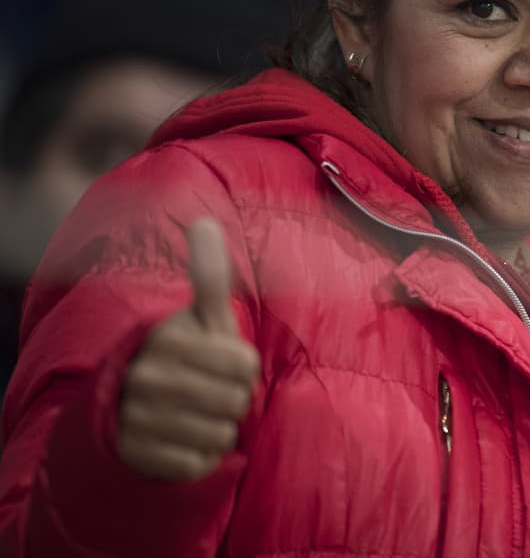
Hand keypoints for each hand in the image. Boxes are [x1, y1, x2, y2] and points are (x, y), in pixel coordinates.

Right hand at [117, 218, 259, 479]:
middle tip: (211, 393)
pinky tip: (182, 440)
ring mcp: (137, 417)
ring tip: (196, 415)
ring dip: (219, 427)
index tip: (222, 361)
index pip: (245, 363)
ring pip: (220, 432)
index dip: (244, 366)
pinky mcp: (137, 455)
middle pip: (236, 400)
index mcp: (167, 338)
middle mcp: (145, 376)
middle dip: (234, 398)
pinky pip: (199, 461)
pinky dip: (201, 455)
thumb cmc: (186, 355)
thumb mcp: (201, 316)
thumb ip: (208, 274)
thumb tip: (203, 222)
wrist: (130, 407)